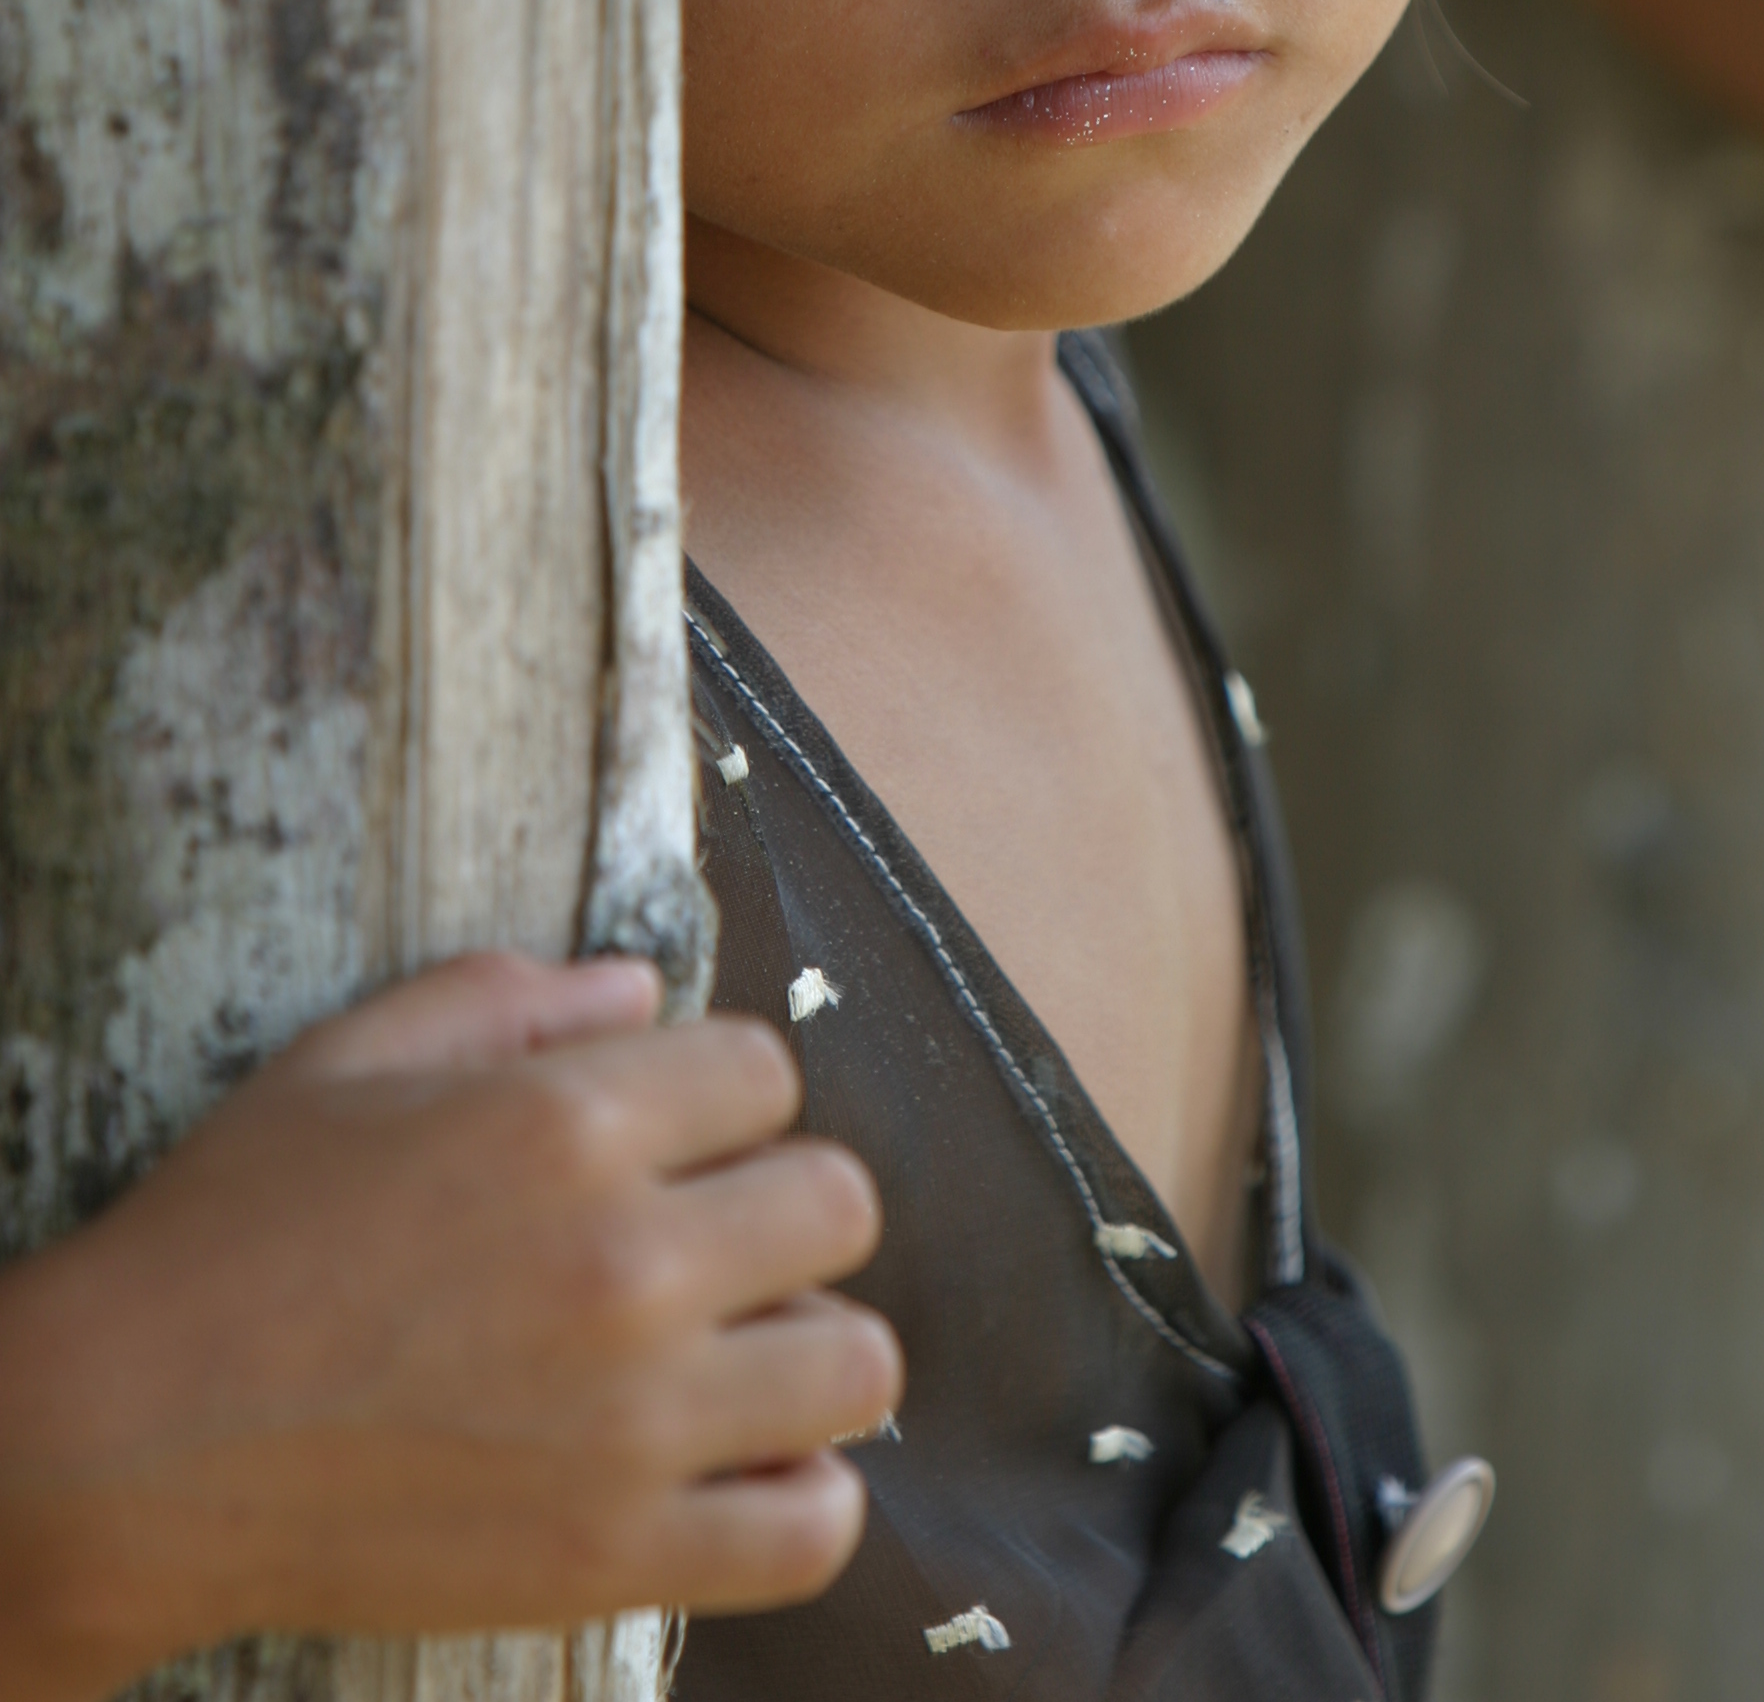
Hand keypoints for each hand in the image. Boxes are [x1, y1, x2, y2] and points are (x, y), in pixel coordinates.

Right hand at [0, 952, 900, 1698]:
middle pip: (837, 1201)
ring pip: (856, 1361)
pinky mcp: (616, 1555)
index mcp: (567, 1119)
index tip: (674, 1137)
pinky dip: (804, 1496)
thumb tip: (643, 988)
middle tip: (706, 1245)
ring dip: (808, 1345)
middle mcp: (626, 1258)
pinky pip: (813, 1530)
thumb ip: (509, 998)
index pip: (768, 1071)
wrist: (125, 1445)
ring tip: (733, 1356)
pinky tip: (741, 1467)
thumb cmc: (229, 1235)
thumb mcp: (351, 1059)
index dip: (723, 1097)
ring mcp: (633, 1419)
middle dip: (779, 1206)